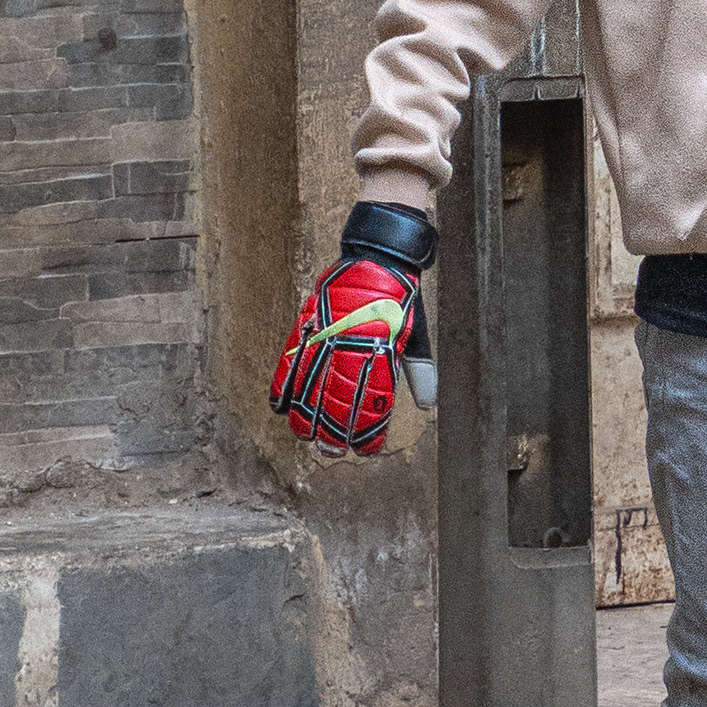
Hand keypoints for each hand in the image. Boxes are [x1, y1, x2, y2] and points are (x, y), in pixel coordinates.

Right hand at [271, 204, 434, 454]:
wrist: (379, 254)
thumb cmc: (399, 297)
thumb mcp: (413, 333)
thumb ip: (415, 370)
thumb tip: (426, 406)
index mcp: (381, 355)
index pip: (371, 405)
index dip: (367, 432)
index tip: (365, 450)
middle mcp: (352, 351)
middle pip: (337, 403)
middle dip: (334, 433)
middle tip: (333, 451)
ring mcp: (327, 339)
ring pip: (310, 388)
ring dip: (306, 417)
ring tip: (307, 437)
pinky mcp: (310, 326)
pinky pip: (290, 362)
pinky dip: (283, 386)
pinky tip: (279, 408)